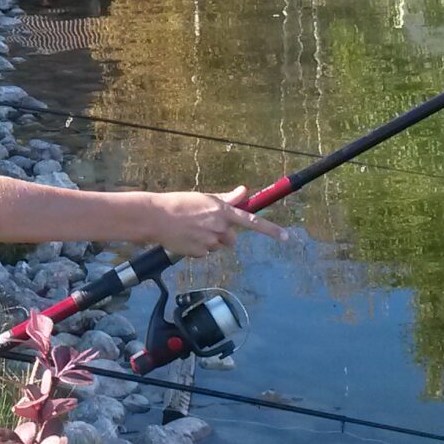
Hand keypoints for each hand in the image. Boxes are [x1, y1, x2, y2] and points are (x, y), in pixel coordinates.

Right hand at [142, 185, 283, 258]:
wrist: (157, 217)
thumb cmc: (180, 203)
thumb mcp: (205, 198)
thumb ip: (227, 198)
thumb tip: (245, 191)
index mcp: (222, 211)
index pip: (252, 221)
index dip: (271, 230)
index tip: (286, 237)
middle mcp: (220, 226)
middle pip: (232, 239)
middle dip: (223, 235)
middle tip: (205, 226)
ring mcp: (210, 241)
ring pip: (218, 246)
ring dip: (209, 241)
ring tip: (191, 231)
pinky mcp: (200, 252)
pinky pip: (205, 253)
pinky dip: (198, 248)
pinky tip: (186, 238)